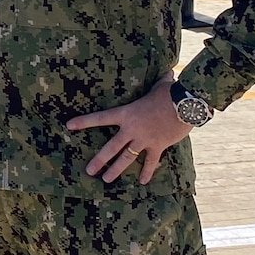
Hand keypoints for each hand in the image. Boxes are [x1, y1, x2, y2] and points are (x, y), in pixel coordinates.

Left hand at [66, 72, 193, 184]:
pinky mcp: (158, 146)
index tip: (69, 126)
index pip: (99, 118)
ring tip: (106, 180)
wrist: (185, 105)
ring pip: (126, 158)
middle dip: (99, 160)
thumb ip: (158, 81)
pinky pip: (151, 162)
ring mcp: (144, 139)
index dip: (83, 122)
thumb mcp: (158, 85)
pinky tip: (142, 182)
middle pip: (111, 147)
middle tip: (88, 171)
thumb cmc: (170, 92)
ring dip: (116, 170)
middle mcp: (132, 129)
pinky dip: (147, 172)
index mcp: (126, 113)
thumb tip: (167, 72)